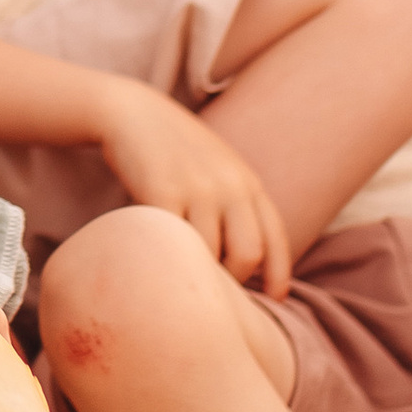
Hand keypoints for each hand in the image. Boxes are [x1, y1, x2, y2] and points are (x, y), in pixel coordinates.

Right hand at [91, 77, 290, 293]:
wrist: (132, 113)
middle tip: (214, 291)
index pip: (276, 238)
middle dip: (235, 282)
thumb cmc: (174, 150)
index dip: (279, 274)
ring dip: (197, 275)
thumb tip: (244, 258)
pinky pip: (174, 243)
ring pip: (210, 254)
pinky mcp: (162, 192)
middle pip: (249, 254)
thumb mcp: (218, 169)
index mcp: (248, 183)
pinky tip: (158, 263)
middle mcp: (230, 186)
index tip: (274, 298)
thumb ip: (235, 204)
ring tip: (182, 280)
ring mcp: (198, 189)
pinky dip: (169, 260)